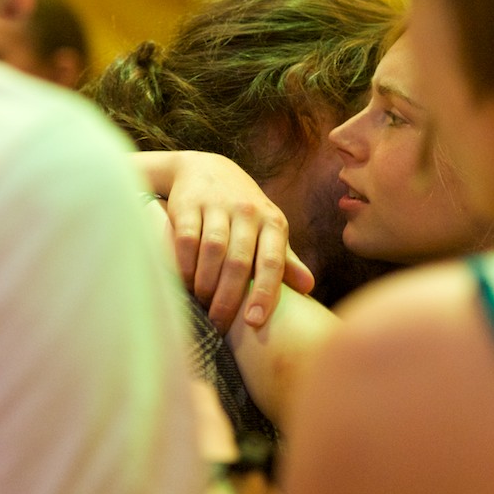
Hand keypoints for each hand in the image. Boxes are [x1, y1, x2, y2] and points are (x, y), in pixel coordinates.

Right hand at [136, 152, 314, 331]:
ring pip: (213, 251)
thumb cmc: (242, 210)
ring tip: (202, 304)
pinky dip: (184, 266)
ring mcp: (217, 206)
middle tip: (219, 324)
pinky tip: (184, 283)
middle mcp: (248, 211)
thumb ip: (284, 260)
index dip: (265, 293)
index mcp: (273, 222)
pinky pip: (186, 240)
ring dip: (206, 284)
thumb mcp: (267, 229)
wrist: (205, 169)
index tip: (254, 322)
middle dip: (228, 298)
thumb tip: (309, 288)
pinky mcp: (188, 205)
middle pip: (239, 262)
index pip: (272, 262)